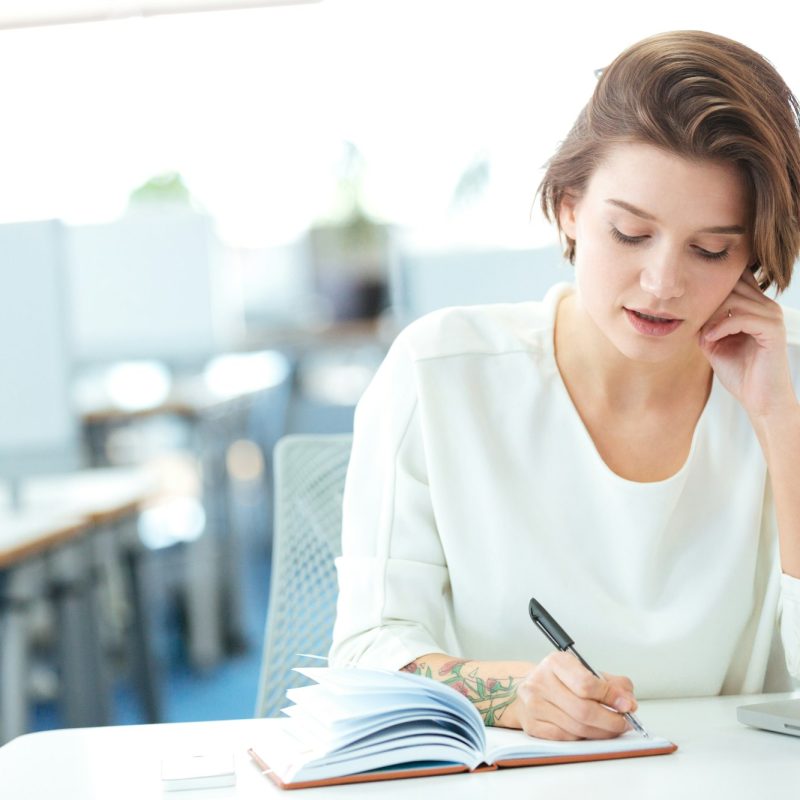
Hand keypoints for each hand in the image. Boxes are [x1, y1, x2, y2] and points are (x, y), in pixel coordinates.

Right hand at [504, 652, 636, 739]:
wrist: (530, 688)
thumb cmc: (561, 680)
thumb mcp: (585, 671)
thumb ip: (611, 683)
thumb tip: (628, 701)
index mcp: (556, 662)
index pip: (586, 683)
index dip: (611, 697)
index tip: (626, 705)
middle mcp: (541, 681)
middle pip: (583, 710)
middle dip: (611, 721)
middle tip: (624, 723)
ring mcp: (534, 704)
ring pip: (577, 728)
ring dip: (601, 732)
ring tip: (611, 728)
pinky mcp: (532, 724)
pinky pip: (566, 738)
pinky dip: (583, 738)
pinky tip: (591, 731)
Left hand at [699, 267, 796, 418]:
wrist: (759, 399)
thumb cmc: (739, 372)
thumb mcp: (713, 342)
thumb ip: (703, 322)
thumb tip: (685, 308)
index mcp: (754, 306)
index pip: (734, 278)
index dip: (709, 287)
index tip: (690, 306)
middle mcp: (766, 306)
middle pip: (731, 283)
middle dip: (707, 301)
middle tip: (694, 322)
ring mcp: (772, 316)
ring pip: (735, 299)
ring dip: (711, 317)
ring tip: (704, 335)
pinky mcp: (773, 330)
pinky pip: (742, 317)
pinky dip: (721, 327)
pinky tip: (710, 339)